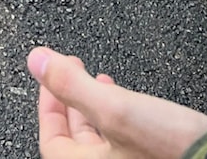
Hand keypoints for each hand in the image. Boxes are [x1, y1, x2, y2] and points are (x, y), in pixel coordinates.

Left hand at [28, 48, 206, 158]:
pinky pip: (123, 141)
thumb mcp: (115, 109)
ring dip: (97, 107)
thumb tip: (36, 60)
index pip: (51, 140)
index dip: (47, 104)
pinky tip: (130, 100)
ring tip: (101, 80)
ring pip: (101, 140)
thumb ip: (73, 85)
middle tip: (74, 70)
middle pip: (76, 141)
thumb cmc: (170, 147)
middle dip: (73, 101)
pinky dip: (119, 118)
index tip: (51, 73)